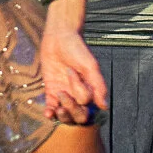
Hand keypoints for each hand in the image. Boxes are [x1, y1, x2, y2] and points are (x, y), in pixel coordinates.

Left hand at [39, 7, 106, 123]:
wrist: (58, 37)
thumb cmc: (77, 49)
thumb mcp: (90, 65)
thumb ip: (98, 85)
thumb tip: (104, 106)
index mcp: (90, 89)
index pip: (87, 103)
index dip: (80, 93)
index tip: (72, 72)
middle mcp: (78, 94)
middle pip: (78, 116)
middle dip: (72, 111)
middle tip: (63, 94)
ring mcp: (65, 93)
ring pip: (66, 115)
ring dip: (62, 115)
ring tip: (57, 108)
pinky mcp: (52, 90)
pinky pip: (52, 107)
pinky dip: (51, 114)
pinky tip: (48, 114)